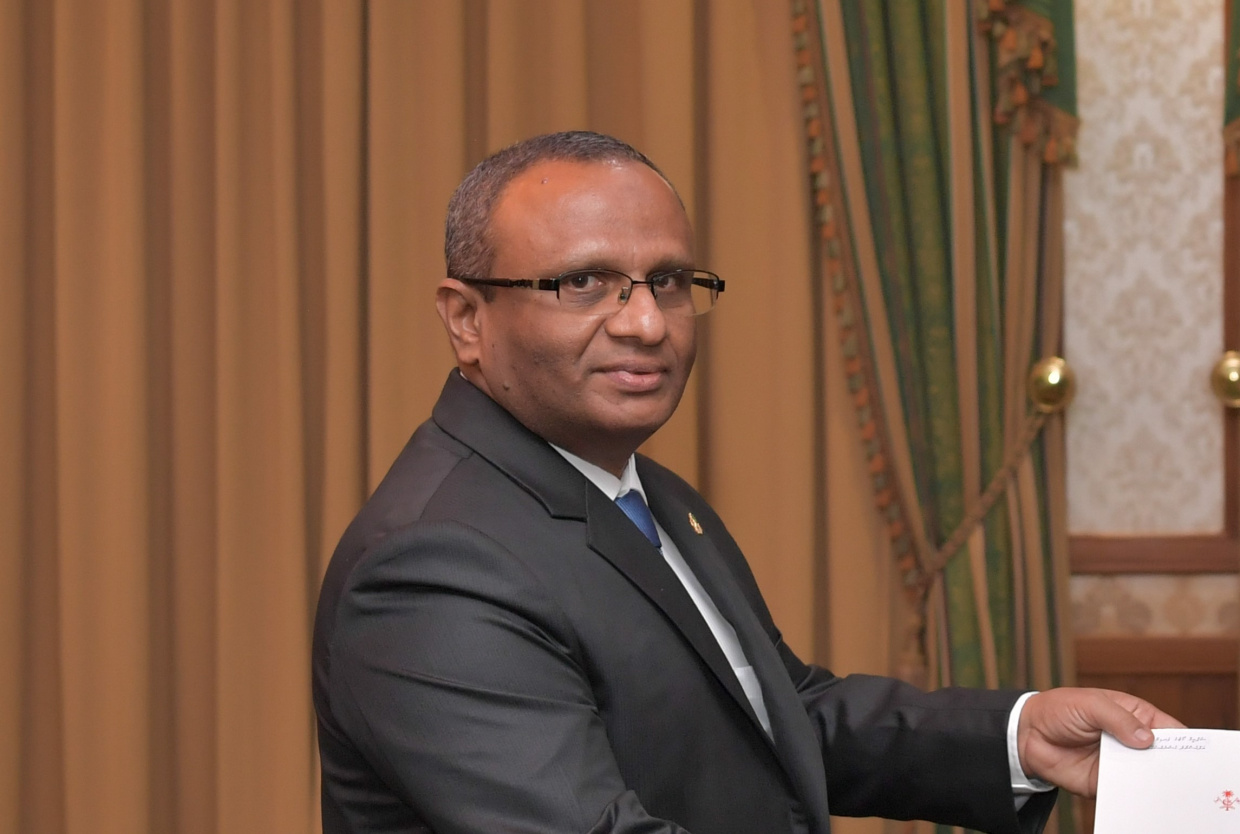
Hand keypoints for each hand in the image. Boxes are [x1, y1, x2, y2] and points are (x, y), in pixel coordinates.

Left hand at [1017, 687, 1183, 796]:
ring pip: (1148, 776)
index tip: (1195, 753)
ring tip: (1165, 788)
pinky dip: (1133, 795)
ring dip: (1155, 782)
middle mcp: (1132, 741)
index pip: (1169, 729)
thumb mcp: (1089, 704)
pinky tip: (1140, 798)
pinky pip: (1126, 791)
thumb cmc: (1060, 709)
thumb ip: (1117, 718)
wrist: (1028, 734)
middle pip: (1163, 756)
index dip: (1184, 741)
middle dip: (1173, 765)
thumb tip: (1147, 738)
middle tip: (1183, 775)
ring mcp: (1121, 762)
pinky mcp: (1107, 781)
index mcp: (1135, 716)